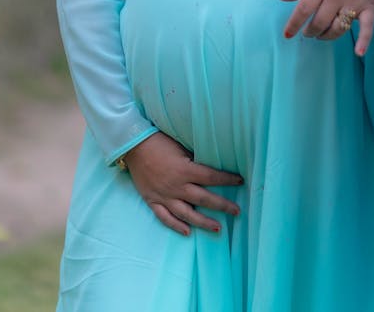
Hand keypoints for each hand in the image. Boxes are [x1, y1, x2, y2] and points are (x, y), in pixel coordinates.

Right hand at [121, 131, 243, 235]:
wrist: (133, 146)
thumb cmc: (160, 141)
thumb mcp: (182, 146)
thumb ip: (195, 159)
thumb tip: (213, 163)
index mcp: (185, 169)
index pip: (212, 177)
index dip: (228, 180)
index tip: (241, 181)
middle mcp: (176, 186)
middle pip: (203, 199)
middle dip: (222, 206)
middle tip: (237, 211)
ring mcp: (164, 196)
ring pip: (186, 214)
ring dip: (203, 222)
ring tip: (218, 228)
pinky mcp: (152, 200)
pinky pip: (165, 218)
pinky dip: (176, 226)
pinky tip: (188, 232)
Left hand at [279, 0, 373, 55]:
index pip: (304, 7)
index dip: (294, 23)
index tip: (287, 34)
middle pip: (320, 21)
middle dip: (311, 31)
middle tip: (308, 33)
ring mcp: (354, 3)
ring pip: (338, 28)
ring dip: (327, 36)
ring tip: (321, 35)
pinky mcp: (369, 9)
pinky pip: (367, 27)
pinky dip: (364, 40)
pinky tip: (359, 52)